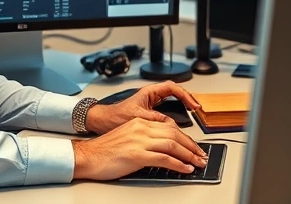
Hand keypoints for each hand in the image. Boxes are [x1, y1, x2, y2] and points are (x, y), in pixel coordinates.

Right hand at [71, 118, 208, 180]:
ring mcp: (140, 141)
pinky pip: (164, 159)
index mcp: (140, 122)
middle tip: (201, 155)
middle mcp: (142, 128)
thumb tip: (164, 150)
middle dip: (192, 146)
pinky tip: (185, 169)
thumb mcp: (128, 138)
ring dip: (189, 155)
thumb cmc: (105, 151)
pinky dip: (178, 164)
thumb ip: (145, 139)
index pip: (170, 127)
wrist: (88, 156)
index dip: (186, 138)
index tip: (194, 146)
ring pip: (173, 145)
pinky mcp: (138, 155)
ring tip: (197, 163)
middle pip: (175, 134)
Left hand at [84, 81, 201, 134]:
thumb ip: (155, 120)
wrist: (102, 122)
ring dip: (183, 105)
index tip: (193, 105)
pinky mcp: (150, 113)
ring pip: (172, 100)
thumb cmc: (114, 116)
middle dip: (188, 98)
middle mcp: (151, 96)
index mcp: (149, 92)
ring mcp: (151, 104)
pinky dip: (176, 114)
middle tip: (197, 107)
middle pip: (175, 92)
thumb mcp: (137, 117)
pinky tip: (180, 121)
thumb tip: (171, 125)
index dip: (185, 95)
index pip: (172, 88)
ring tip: (193, 111)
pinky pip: (168, 109)